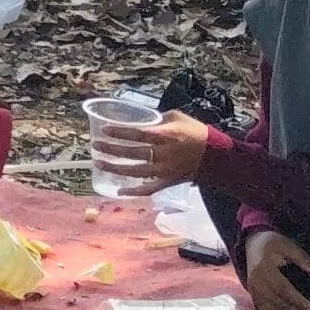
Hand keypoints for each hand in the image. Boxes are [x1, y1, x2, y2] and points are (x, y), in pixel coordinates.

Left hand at [98, 110, 214, 190]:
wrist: (215, 156)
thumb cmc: (196, 132)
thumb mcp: (177, 117)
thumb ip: (157, 118)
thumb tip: (138, 117)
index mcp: (167, 136)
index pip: (139, 134)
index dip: (120, 132)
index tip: (104, 130)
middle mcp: (165, 154)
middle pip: (134, 152)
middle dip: (112, 149)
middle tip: (94, 145)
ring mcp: (166, 171)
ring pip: (136, 171)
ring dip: (116, 168)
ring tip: (99, 163)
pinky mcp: (168, 182)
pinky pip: (148, 189)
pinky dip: (134, 192)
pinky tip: (119, 191)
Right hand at [243, 232, 309, 309]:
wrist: (252, 246)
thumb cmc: (272, 244)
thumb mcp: (286, 244)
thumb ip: (301, 257)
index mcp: (263, 269)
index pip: (283, 289)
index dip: (299, 301)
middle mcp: (257, 285)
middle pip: (281, 305)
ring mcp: (255, 295)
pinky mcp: (256, 301)